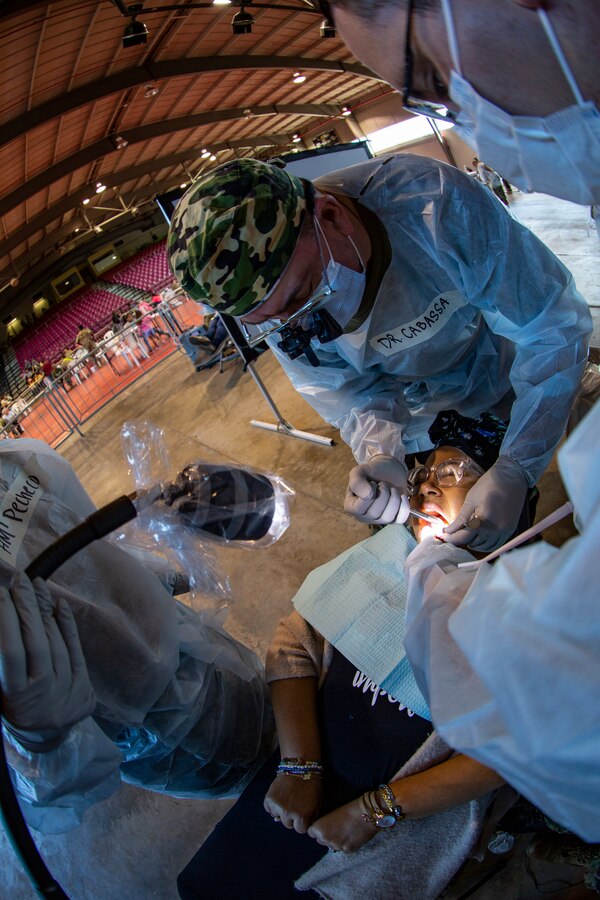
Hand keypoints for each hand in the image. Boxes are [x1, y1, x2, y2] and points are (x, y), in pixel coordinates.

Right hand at [0, 572, 95, 751]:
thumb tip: (5, 621)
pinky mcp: (83, 684)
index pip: (10, 652)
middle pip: (35, 642)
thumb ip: (5, 658)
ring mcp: (66, 689)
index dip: (6, 620)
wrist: (45, 737)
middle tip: (19, 580)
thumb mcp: (1, 689)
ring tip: (35, 584)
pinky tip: (58, 604)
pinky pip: (75, 648)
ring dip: (44, 609)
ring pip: (55, 641)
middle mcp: (42, 692)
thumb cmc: (12, 707)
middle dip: (26, 607)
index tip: (0, 594)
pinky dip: (66, 625)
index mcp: (15, 695)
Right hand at [264, 774, 321, 832]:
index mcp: (302, 817)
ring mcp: (277, 807)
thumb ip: (311, 818)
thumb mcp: (317, 805)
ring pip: (277, 817)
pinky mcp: (269, 799)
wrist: (300, 767)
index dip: (302, 822)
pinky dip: (272, 805)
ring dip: (281, 811)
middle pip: (288, 824)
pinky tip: (279, 797)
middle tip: (294, 805)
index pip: (300, 829)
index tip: (302, 813)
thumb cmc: (311, 785)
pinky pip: (269, 809)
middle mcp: (288, 814)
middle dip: (291, 817)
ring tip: (286, 799)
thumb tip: (305, 827)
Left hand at [308, 798, 376, 853]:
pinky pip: (342, 849)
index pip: (311, 833)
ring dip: (335, 841)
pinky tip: (351, 836)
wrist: (365, 814)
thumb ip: (324, 825)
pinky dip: (345, 844)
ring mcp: (336, 847)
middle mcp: (325, 840)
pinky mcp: (347, 851)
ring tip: (345, 831)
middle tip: (335, 828)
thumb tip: (323, 831)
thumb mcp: (330, 815)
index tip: (325, 825)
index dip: (318, 828)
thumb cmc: (347, 809)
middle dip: (326, 836)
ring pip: (331, 846)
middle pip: (320, 841)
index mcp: (319, 829)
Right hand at [344, 455, 409, 524]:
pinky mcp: (394, 519)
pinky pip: (401, 519)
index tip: (372, 483)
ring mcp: (379, 520)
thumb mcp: (359, 472)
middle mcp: (364, 516)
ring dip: (393, 498)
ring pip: (388, 517)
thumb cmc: (371, 472)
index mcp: (351, 507)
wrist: (389, 471)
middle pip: (375, 514)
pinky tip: (401, 496)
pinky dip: (404, 506)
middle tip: (383, 484)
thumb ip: (357, 482)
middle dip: (383, 494)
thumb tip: (368, 495)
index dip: (369, 494)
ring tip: (391, 489)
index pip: (359, 508)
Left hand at [443, 457, 529, 551]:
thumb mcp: (471, 500)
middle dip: (461, 540)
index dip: (451, 538)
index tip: (444, 536)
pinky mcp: (510, 529)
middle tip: (453, 534)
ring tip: (466, 535)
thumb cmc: (489, 485)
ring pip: (485, 546)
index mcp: (483, 520)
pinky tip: (480, 537)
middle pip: (474, 543)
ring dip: (474, 543)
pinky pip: (497, 544)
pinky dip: (486, 544)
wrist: (511, 477)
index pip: (464, 537)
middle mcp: (495, 529)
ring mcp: (504, 531)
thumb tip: (449, 530)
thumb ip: (460, 518)